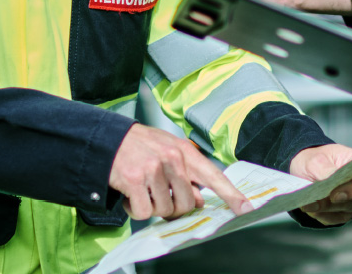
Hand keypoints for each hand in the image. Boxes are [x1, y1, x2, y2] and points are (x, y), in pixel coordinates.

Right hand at [109, 124, 251, 219]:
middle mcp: (172, 159)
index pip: (214, 176)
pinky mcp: (134, 180)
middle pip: (187, 204)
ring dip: (152, 207)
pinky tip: (130, 195)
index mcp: (185, 152)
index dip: (231, 194)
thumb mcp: (167, 153)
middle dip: (174, 207)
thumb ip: (186, 175)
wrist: (107, 139)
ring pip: (164, 210)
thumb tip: (198, 201)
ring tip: (142, 190)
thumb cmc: (139, 147)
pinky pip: (143, 212)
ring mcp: (153, 169)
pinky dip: (135, 209)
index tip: (245, 208)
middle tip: (160, 197)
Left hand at [287, 144, 351, 225]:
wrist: (303, 169)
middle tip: (313, 202)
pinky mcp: (344, 210)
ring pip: (346, 210)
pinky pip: (338, 218)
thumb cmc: (313, 160)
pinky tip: (311, 209)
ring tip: (307, 204)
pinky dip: (324, 216)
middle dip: (332, 203)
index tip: (334, 196)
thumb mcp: (316, 160)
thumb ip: (326, 170)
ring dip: (326, 209)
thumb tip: (331, 182)